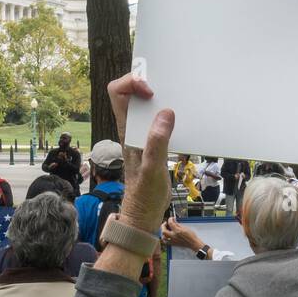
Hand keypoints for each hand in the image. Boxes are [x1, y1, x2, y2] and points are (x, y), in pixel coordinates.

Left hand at [105, 73, 172, 235]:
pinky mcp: (151, 142)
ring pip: (144, 105)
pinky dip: (166, 114)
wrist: (143, 213)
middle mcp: (131, 128)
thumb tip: (166, 113)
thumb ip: (157, 142)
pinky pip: (156, 120)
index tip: (152, 91)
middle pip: (130, 93)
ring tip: (177, 100)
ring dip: (159, 99)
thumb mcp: (153, 169)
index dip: (132, 83)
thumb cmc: (145, 194)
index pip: (117, 92)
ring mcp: (141, 135)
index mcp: (127, 130)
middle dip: (147, 84)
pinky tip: (180, 122)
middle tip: (168, 90)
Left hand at [160, 216, 205, 252]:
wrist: (193, 243)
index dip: (170, 219)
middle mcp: (173, 236)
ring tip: (165, 229)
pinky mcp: (173, 244)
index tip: (171, 218)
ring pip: (163, 237)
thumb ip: (178, 224)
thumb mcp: (185, 228)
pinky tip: (166, 236)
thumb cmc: (191, 236)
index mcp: (177, 231)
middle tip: (166, 223)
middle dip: (163, 226)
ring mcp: (173, 240)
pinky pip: (166, 242)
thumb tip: (174, 221)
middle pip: (163, 230)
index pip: (170, 223)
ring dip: (163, 232)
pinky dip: (164, 238)